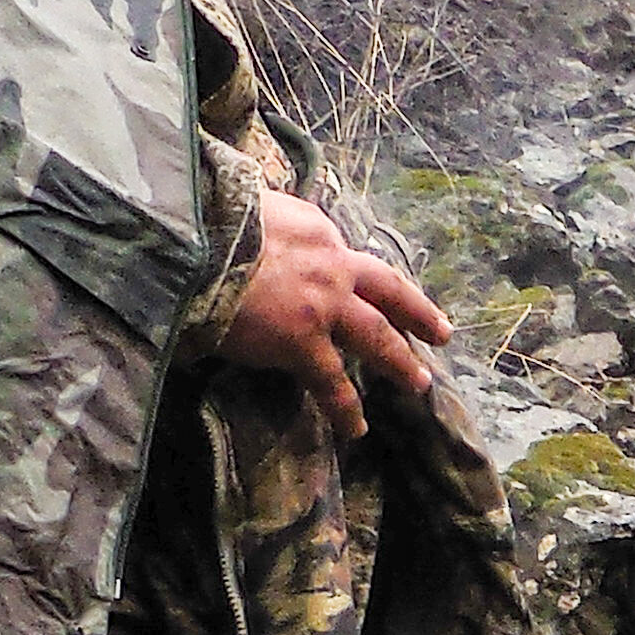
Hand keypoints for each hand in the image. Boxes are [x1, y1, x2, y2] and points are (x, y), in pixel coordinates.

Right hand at [218, 191, 448, 439]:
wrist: (194, 240)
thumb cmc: (203, 219)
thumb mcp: (241, 205)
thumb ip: (256, 224)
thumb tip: (239, 231)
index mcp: (313, 227)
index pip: (337, 252)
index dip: (343, 269)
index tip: (347, 280)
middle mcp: (330, 263)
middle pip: (386, 288)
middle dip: (415, 311)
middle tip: (441, 331)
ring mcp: (324, 304)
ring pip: (376, 336)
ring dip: (400, 360)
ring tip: (419, 383)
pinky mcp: (304, 341)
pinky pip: (332, 383)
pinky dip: (346, 408)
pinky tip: (356, 429)